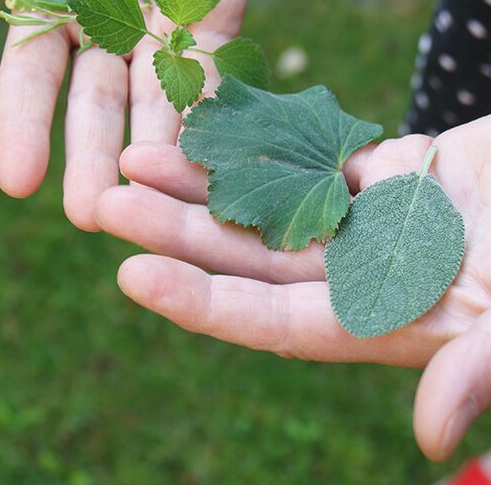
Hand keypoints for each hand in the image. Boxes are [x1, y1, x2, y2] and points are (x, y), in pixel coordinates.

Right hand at [0, 0, 318, 229]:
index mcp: (60, 4)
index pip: (34, 78)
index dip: (24, 127)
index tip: (18, 181)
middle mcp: (109, 30)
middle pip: (96, 105)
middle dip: (90, 158)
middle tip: (88, 215)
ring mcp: (164, 31)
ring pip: (153, 103)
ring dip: (146, 152)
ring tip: (141, 203)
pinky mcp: (215, 22)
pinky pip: (209, 76)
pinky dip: (202, 116)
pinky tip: (196, 160)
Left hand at [95, 116, 490, 459]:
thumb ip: (478, 368)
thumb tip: (428, 436)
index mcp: (382, 321)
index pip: (274, 321)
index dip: (204, 303)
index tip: (133, 278)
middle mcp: (359, 273)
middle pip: (252, 258)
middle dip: (180, 234)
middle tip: (107, 204)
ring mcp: (366, 218)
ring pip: (268, 202)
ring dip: (204, 183)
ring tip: (136, 158)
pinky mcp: (383, 170)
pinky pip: (310, 153)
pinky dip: (263, 140)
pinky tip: (211, 124)